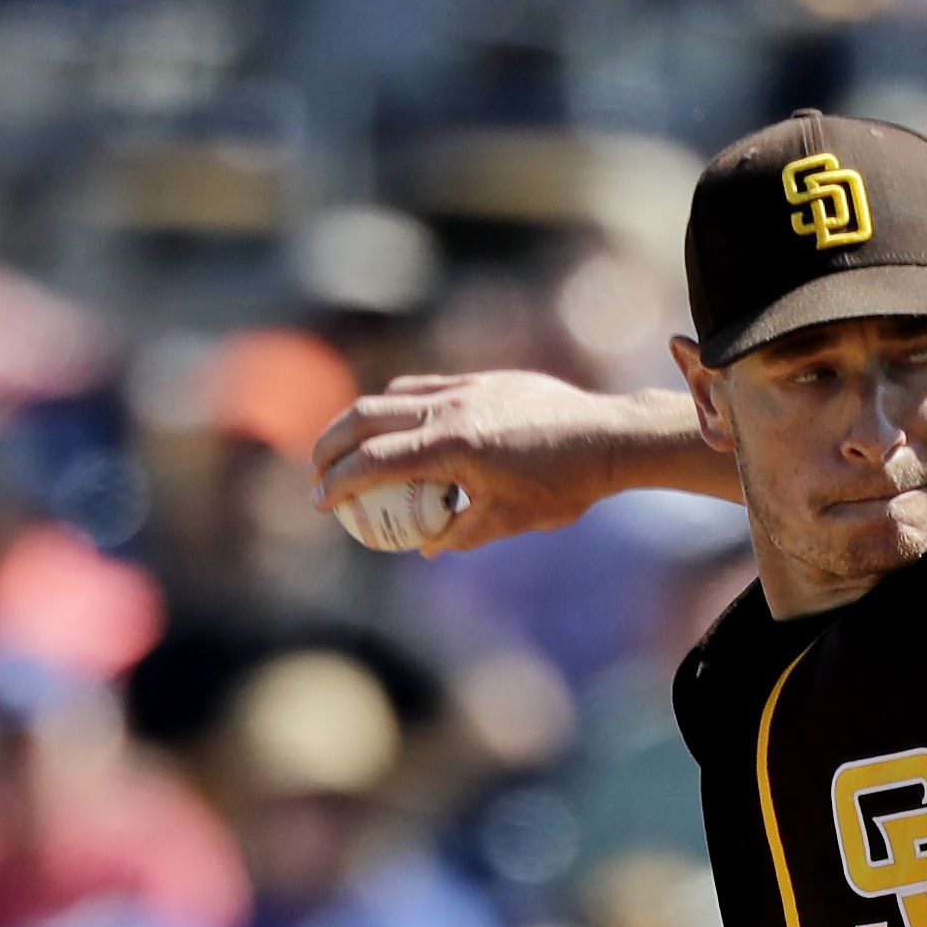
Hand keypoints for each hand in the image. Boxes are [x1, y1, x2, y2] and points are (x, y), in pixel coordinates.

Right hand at [310, 371, 616, 556]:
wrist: (609, 437)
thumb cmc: (565, 485)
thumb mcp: (510, 520)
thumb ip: (461, 533)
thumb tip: (424, 547)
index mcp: (452, 447)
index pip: (373, 462)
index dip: (338, 483)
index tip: (320, 501)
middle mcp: (450, 410)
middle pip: (366, 418)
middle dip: (330, 444)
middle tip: (316, 472)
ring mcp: (465, 388)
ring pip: (393, 396)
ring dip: (361, 421)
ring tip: (349, 448)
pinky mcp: (482, 380)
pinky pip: (425, 388)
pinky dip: (400, 406)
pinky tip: (401, 427)